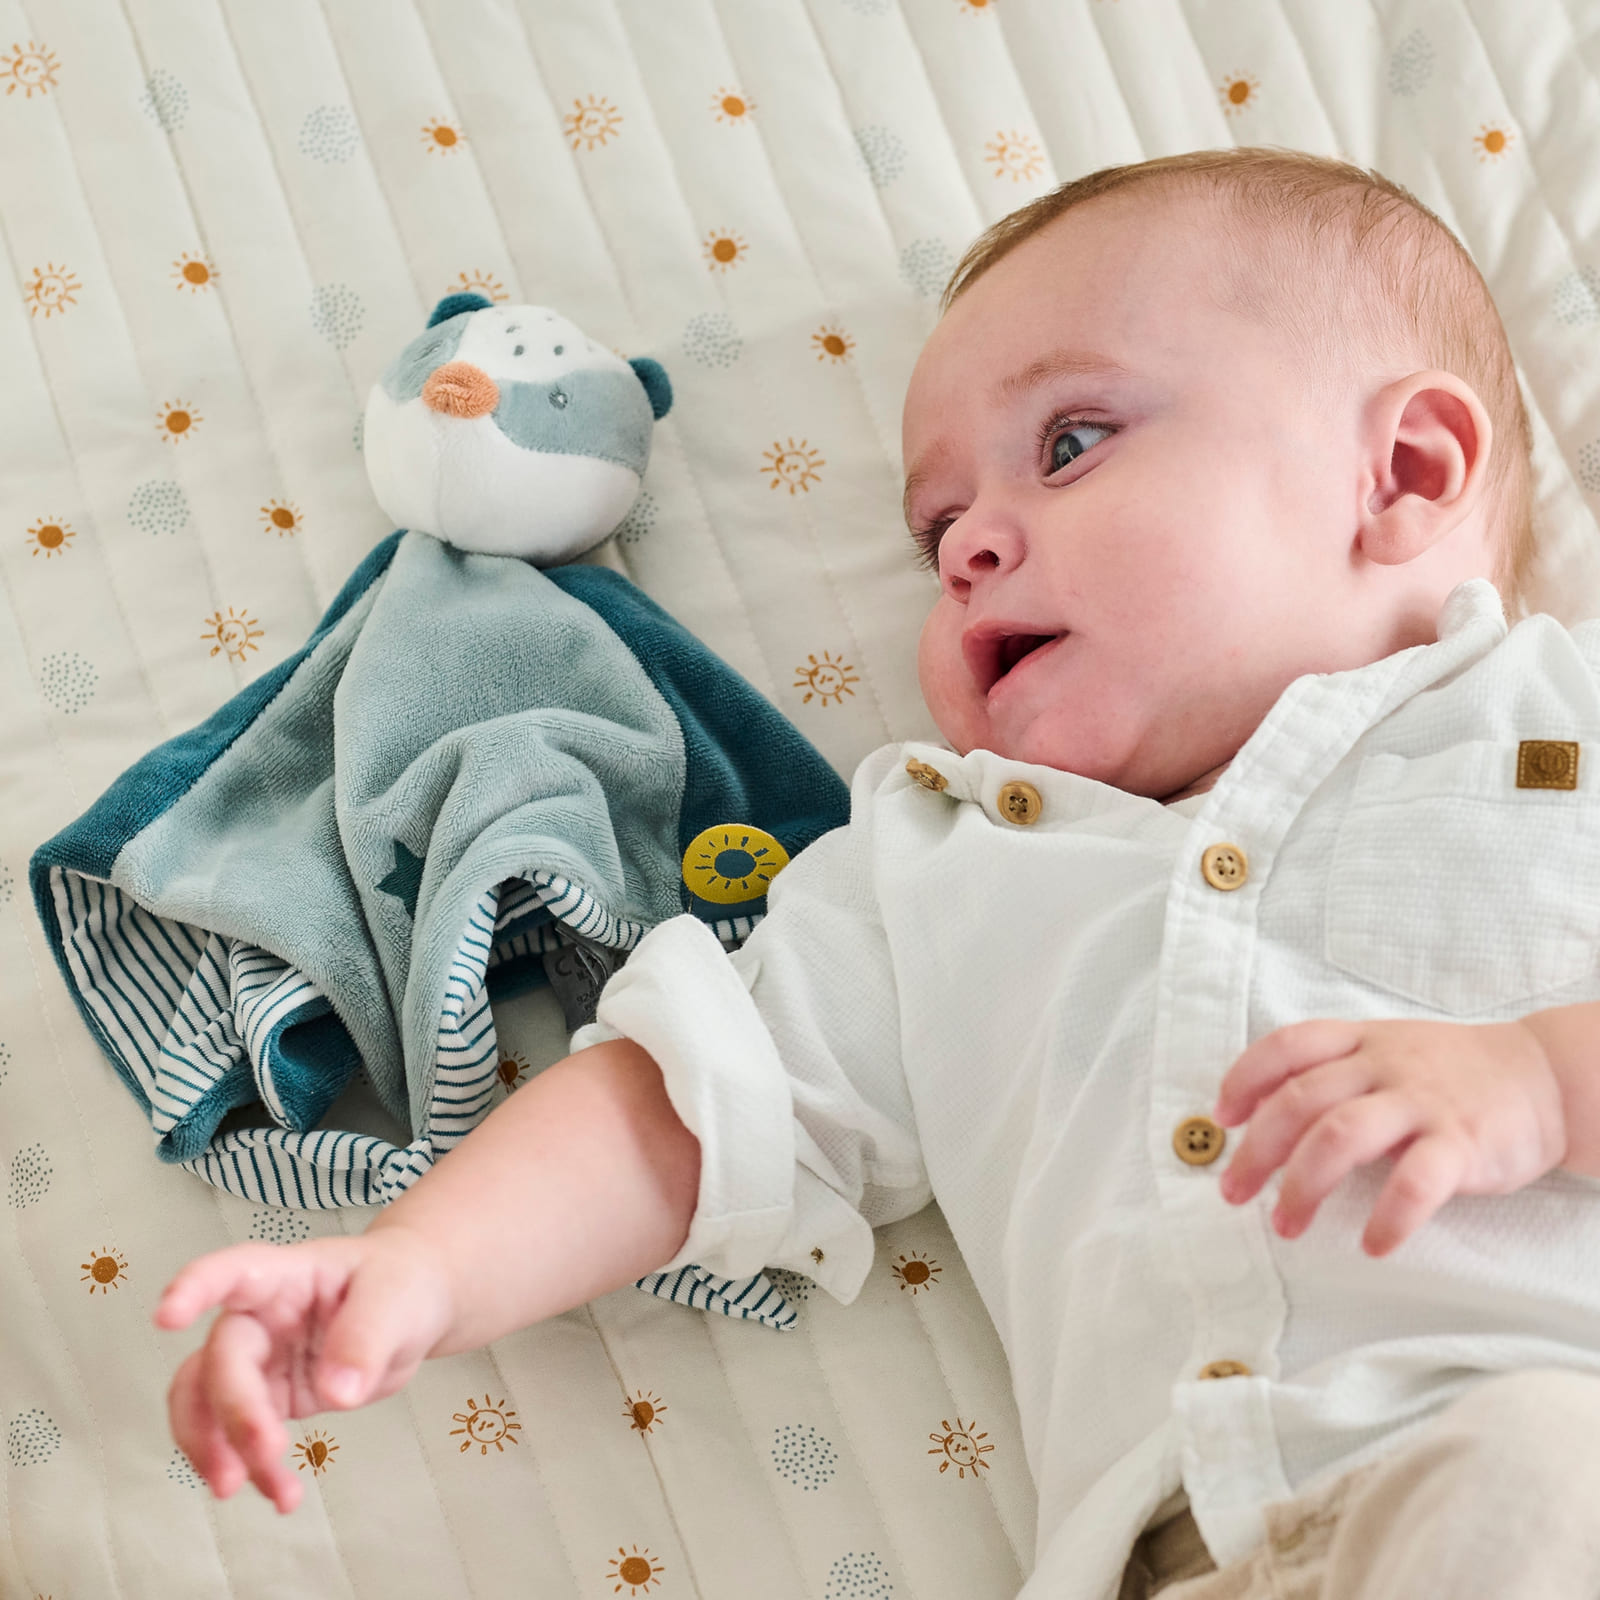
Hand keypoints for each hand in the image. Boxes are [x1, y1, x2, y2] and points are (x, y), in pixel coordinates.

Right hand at [154, 1225, 454, 1511]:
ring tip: (253, 1489)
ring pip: (209, 1405)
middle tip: (265, 1451)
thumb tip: (338, 1394)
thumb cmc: (400, 1282)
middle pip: (221, 1359)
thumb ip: (366, 1339)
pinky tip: (282, 1494)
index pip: (233, 1272)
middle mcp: (260, 1316)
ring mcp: (260, 1359)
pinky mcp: (270, 1398)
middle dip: (233, 1410)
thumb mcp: (396, 1299)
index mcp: (288, 1275)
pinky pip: (241, 1436)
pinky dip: (255, 1470)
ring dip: (220, 1450)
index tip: (166, 1315)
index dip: (194, 1287)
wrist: (414, 1303)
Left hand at [1213, 1018, 1567, 1256]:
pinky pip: (1415, 1182)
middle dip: (1256, 1151)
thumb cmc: (1449, 1072)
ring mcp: (1422, 1101)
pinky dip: (1388, 1217)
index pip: (1286, 1047)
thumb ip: (1332, 1074)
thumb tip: (1262, 1119)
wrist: (1544, 1075)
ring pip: (1340, 1135)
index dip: (1244, 1080)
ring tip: (1287, 1225)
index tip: (1224, 1120)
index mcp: (1360, 1041)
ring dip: (1303, 1186)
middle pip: (1299, 1100)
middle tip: (1234, 1193)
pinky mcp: (1462, 1142)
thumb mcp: (1386, 1051)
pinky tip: (1373, 1244)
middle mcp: (1383, 1065)